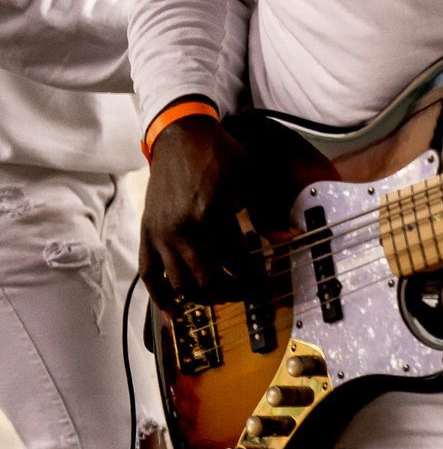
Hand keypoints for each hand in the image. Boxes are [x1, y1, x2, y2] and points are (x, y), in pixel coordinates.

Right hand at [140, 115, 254, 308]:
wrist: (180, 136)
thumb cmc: (220, 155)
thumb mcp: (250, 177)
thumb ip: (267, 212)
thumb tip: (289, 239)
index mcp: (211, 214)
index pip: (237, 259)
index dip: (254, 278)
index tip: (266, 288)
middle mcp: (182, 229)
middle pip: (208, 278)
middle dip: (231, 291)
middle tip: (247, 293)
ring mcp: (160, 233)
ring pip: (180, 282)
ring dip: (203, 296)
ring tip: (222, 296)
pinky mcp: (147, 233)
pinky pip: (149, 273)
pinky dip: (160, 296)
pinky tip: (174, 312)